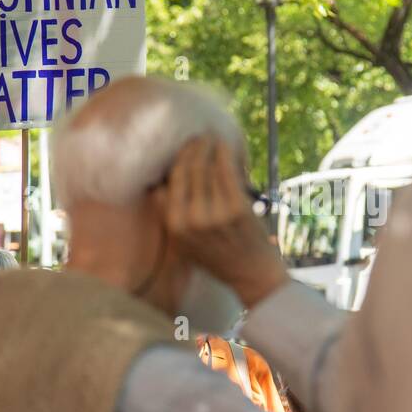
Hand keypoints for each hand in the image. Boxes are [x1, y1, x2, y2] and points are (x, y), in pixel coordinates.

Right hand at [162, 135, 288, 307]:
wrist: (252, 275)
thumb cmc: (218, 257)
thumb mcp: (184, 242)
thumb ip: (170, 215)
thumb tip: (159, 184)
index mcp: (175, 226)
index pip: (172, 182)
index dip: (178, 159)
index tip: (183, 146)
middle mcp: (191, 219)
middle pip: (188, 171)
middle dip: (193, 149)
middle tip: (198, 136)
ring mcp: (215, 214)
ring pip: (208, 170)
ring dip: (209, 149)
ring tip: (211, 138)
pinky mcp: (238, 209)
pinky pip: (228, 173)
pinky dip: (226, 156)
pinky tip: (225, 146)